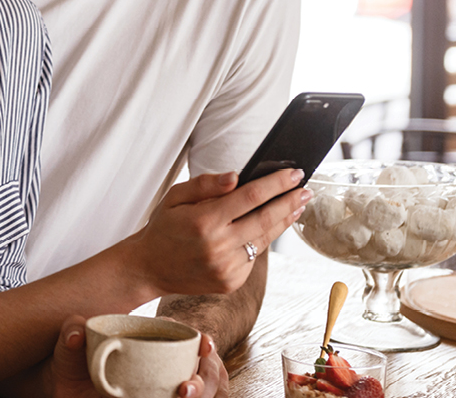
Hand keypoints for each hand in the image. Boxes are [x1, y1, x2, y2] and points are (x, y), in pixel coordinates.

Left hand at [51, 318, 225, 397]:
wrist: (65, 389)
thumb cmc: (72, 359)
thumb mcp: (68, 341)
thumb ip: (70, 330)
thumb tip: (75, 335)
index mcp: (149, 336)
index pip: (184, 334)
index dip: (201, 341)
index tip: (205, 346)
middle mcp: (163, 360)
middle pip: (202, 368)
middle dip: (204, 379)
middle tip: (186, 389)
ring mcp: (163, 386)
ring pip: (201, 391)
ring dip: (202, 395)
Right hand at [128, 169, 309, 296]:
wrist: (149, 268)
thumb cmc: (163, 227)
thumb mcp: (175, 196)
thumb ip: (205, 184)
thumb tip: (236, 177)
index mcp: (204, 221)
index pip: (250, 197)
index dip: (275, 184)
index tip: (293, 173)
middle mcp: (218, 247)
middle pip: (265, 219)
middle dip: (290, 202)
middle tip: (306, 189)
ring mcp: (226, 269)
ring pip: (264, 240)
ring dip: (283, 221)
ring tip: (296, 205)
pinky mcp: (231, 282)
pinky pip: (253, 257)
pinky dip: (261, 240)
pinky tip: (268, 226)